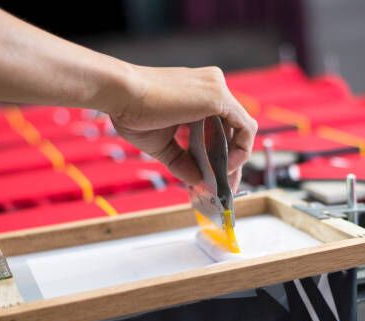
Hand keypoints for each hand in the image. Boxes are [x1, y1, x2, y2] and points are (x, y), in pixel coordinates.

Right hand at [109, 65, 257, 191]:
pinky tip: (224, 168)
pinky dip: (240, 151)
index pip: (221, 127)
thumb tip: (197, 182)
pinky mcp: (219, 97)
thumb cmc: (132, 111)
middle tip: (226, 189)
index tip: (216, 179)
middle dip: (231, 163)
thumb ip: (182, 161)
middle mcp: (213, 87)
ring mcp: (218, 89)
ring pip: (242, 130)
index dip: (222, 155)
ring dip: (235, 160)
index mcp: (199, 94)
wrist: (119, 93)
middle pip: (233, 131)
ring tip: (223, 183)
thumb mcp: (161, 143)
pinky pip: (245, 128)